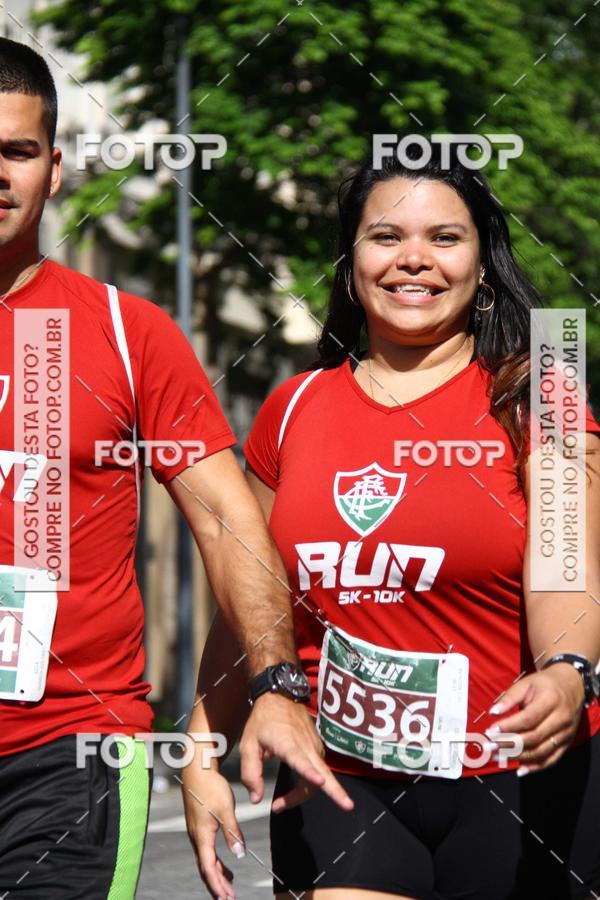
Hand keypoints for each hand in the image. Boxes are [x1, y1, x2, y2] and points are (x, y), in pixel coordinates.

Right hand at [181, 761, 244, 899]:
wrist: (198, 769)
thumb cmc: (210, 787)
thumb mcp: (225, 809)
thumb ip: (233, 832)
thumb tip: (239, 855)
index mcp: (202, 835)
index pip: (208, 868)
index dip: (216, 885)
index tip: (225, 899)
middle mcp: (196, 837)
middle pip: (205, 868)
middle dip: (217, 886)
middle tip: (229, 899)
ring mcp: (196, 832)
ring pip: (206, 861)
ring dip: (217, 875)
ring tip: (229, 888)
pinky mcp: (199, 826)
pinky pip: (207, 851)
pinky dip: (215, 862)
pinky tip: (226, 865)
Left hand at [239, 692, 353, 810]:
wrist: (280, 696)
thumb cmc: (263, 720)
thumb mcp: (248, 745)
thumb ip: (250, 773)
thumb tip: (257, 799)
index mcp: (287, 743)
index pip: (301, 760)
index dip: (310, 773)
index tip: (320, 781)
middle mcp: (306, 746)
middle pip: (324, 772)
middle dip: (336, 790)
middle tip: (347, 806)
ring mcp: (314, 747)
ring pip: (319, 777)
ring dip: (304, 794)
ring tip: (281, 804)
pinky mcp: (317, 748)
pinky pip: (318, 771)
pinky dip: (308, 784)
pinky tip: (292, 791)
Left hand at [485, 663, 584, 773]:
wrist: (571, 686)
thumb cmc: (544, 684)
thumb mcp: (526, 684)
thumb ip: (509, 697)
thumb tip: (493, 713)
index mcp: (551, 700)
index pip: (528, 718)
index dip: (509, 726)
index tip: (491, 731)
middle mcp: (561, 719)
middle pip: (534, 737)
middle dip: (509, 744)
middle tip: (490, 747)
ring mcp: (566, 733)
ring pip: (541, 751)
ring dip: (518, 757)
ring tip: (498, 757)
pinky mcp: (567, 743)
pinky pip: (552, 759)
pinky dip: (536, 767)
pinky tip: (520, 770)